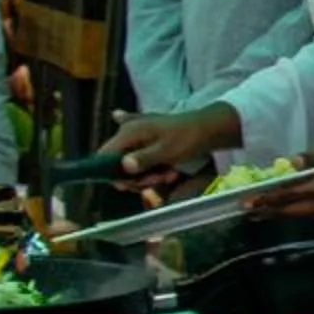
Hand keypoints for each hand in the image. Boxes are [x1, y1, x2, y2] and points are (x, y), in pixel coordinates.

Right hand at [104, 104, 240, 190]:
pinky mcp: (149, 140)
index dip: (113, 173)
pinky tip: (161, 170)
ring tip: (171, 173)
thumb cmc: (188, 138)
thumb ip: (144, 159)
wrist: (209, 128)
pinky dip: (153, 167)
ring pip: (134, 164)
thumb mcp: (166, 151)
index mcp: (129, 132)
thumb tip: (124, 166)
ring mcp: (138, 134)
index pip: (104, 155)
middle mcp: (129, 131)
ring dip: (151, 174)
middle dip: (139, 176)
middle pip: (119, 163)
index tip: (130, 186)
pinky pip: (143, 158)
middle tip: (162, 178)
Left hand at [244, 134, 313, 220]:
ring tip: (261, 213)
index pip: (291, 194)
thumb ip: (311, 157)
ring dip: (282, 214)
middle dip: (270, 211)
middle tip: (248, 210)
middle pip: (294, 210)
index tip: (249, 201)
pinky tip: (287, 210)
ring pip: (303, 216)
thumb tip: (288, 165)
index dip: (269, 198)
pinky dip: (299, 213)